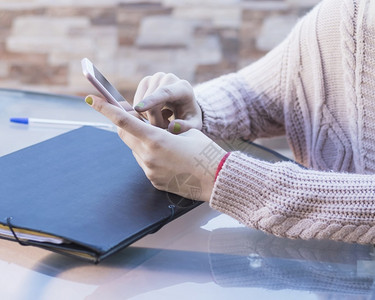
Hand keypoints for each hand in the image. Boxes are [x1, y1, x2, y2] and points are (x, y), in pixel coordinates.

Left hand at [85, 95, 225, 201]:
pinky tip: (169, 157)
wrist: (216, 179)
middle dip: (124, 124)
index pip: (124, 121)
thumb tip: (151, 128)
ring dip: (141, 141)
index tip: (92, 99)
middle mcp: (148, 156)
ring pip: (135, 150)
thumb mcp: (186, 131)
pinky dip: (150, 155)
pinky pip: (145, 163)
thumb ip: (163, 128)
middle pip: (125, 135)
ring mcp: (150, 171)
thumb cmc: (205, 151)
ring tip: (164, 141)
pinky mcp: (154, 181)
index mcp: (156, 139)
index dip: (105, 109)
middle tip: (130, 116)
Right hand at [133, 73, 201, 133]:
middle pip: (152, 104)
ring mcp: (156, 78)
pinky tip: (156, 112)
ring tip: (164, 118)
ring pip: (142, 103)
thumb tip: (172, 127)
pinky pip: (136, 102)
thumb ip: (186, 127)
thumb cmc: (189, 116)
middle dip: (156, 121)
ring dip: (149, 118)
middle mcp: (169, 79)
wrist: (184, 105)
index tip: (139, 109)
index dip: (151, 100)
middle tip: (167, 125)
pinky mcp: (146, 81)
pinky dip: (143, 112)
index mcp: (183, 88)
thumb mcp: (194, 125)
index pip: (165, 93)